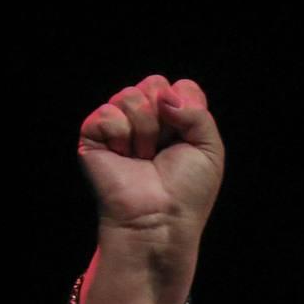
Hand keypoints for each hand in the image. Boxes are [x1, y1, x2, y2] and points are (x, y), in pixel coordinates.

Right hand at [79, 75, 223, 242]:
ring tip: (144, 158)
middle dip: (164, 118)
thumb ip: (198, 112)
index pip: (181, 87)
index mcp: (175, 120)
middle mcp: (147, 119)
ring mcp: (119, 125)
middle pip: (154, 83)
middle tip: (162, 151)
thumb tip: (164, 95)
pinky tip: (123, 157)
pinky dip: (120, 136)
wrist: (160, 220)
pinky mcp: (94, 135)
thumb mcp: (210, 148)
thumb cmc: (187, 192)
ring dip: (144, 131)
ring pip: (130, 95)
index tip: (186, 139)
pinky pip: (107, 113)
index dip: (186, 109)